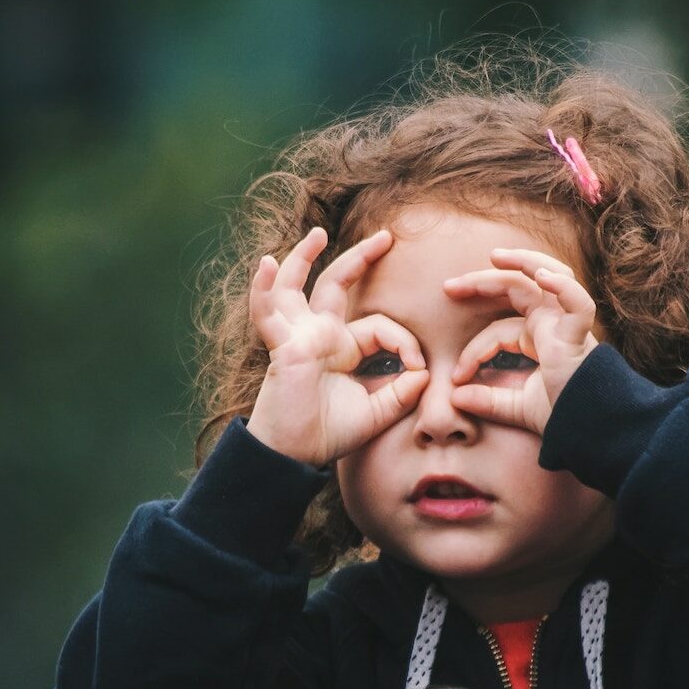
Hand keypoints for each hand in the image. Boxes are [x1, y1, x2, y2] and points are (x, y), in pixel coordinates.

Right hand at [246, 227, 428, 465]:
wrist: (295, 455)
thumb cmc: (329, 434)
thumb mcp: (376, 413)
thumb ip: (402, 393)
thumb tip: (425, 374)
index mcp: (343, 348)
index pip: (380, 326)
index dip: (405, 342)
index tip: (420, 368)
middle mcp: (320, 335)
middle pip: (338, 285)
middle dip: (361, 259)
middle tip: (386, 237)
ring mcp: (298, 337)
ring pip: (296, 287)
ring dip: (303, 258)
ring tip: (317, 234)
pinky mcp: (282, 347)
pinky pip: (268, 313)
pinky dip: (264, 289)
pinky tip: (267, 265)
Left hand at [444, 247, 597, 434]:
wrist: (591, 430)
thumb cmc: (563, 416)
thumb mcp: (517, 408)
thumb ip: (488, 402)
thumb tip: (454, 397)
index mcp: (539, 337)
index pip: (498, 330)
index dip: (473, 351)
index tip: (456, 377)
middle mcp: (553, 324)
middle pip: (517, 289)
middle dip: (483, 282)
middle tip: (448, 288)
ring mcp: (567, 325)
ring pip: (549, 277)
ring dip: (523, 262)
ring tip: (495, 256)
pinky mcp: (579, 335)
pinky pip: (577, 302)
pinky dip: (562, 286)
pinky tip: (541, 275)